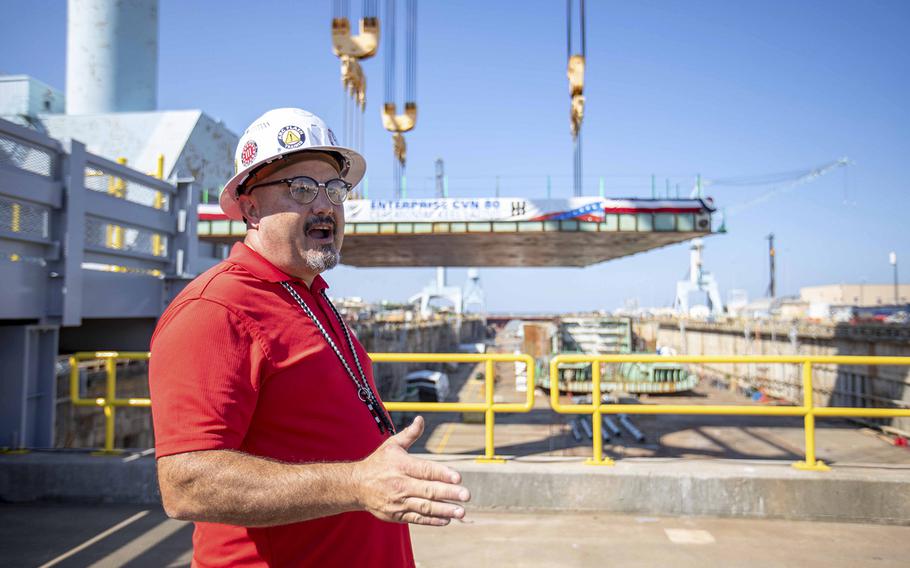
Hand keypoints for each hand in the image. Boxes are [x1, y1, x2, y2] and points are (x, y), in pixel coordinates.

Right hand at [353, 416, 470, 525]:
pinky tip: (446, 520)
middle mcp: (400, 484)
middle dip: (448, 493)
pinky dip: (432, 520)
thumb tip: (421, 419)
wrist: (355, 485)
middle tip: (466, 495)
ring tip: (461, 511)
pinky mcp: (396, 515)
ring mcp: (398, 501)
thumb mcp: (391, 445)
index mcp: (401, 466)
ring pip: (424, 507)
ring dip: (444, 510)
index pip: (425, 470)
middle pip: (427, 490)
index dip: (442, 473)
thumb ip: (409, 434)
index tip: (458, 477)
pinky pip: (417, 519)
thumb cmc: (378, 463)